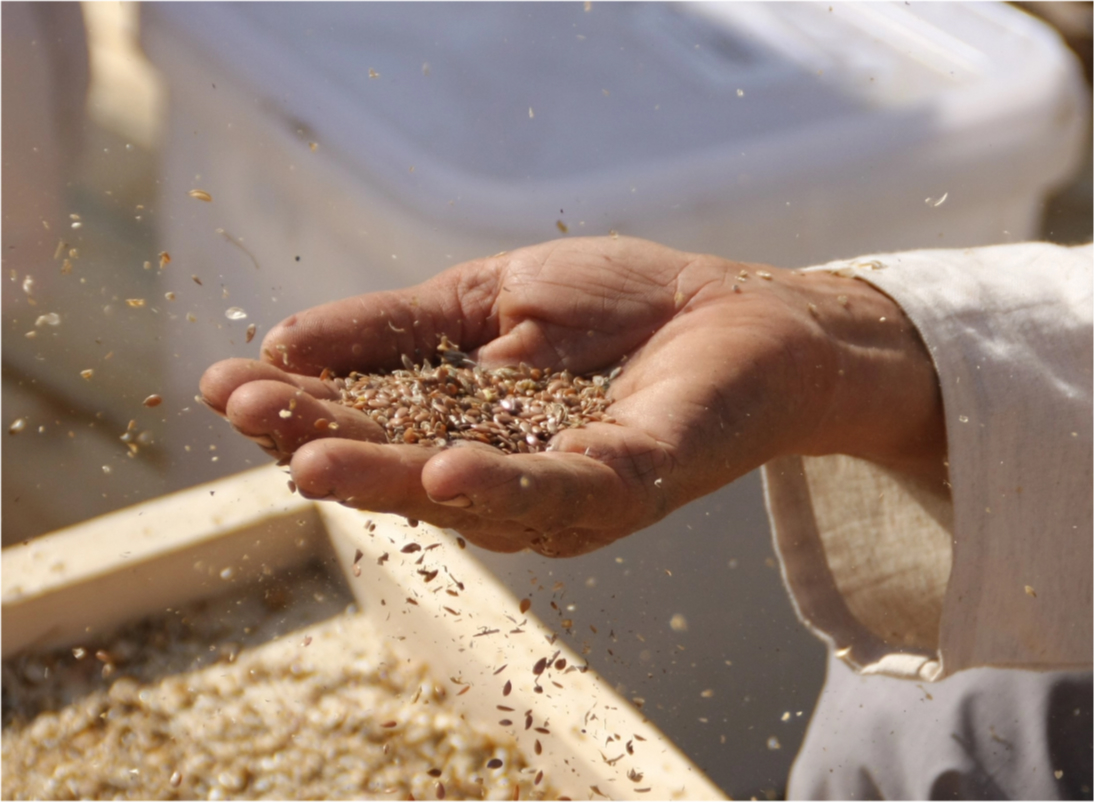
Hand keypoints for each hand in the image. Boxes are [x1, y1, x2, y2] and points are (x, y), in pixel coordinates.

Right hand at [200, 237, 945, 555]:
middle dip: (324, 443)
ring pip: (466, 492)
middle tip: (246, 413)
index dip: (304, 408)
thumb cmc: (620, 306)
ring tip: (309, 460)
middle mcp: (507, 476)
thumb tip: (284, 340)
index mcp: (466, 429)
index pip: (372, 425)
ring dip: (387, 475)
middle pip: (403, 467)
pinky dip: (503, 482)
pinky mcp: (631, 481)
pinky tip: (442, 470)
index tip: (228, 383)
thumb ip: (397, 325)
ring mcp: (566, 489)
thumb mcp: (490, 298)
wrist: (745, 310)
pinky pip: (561, 489)